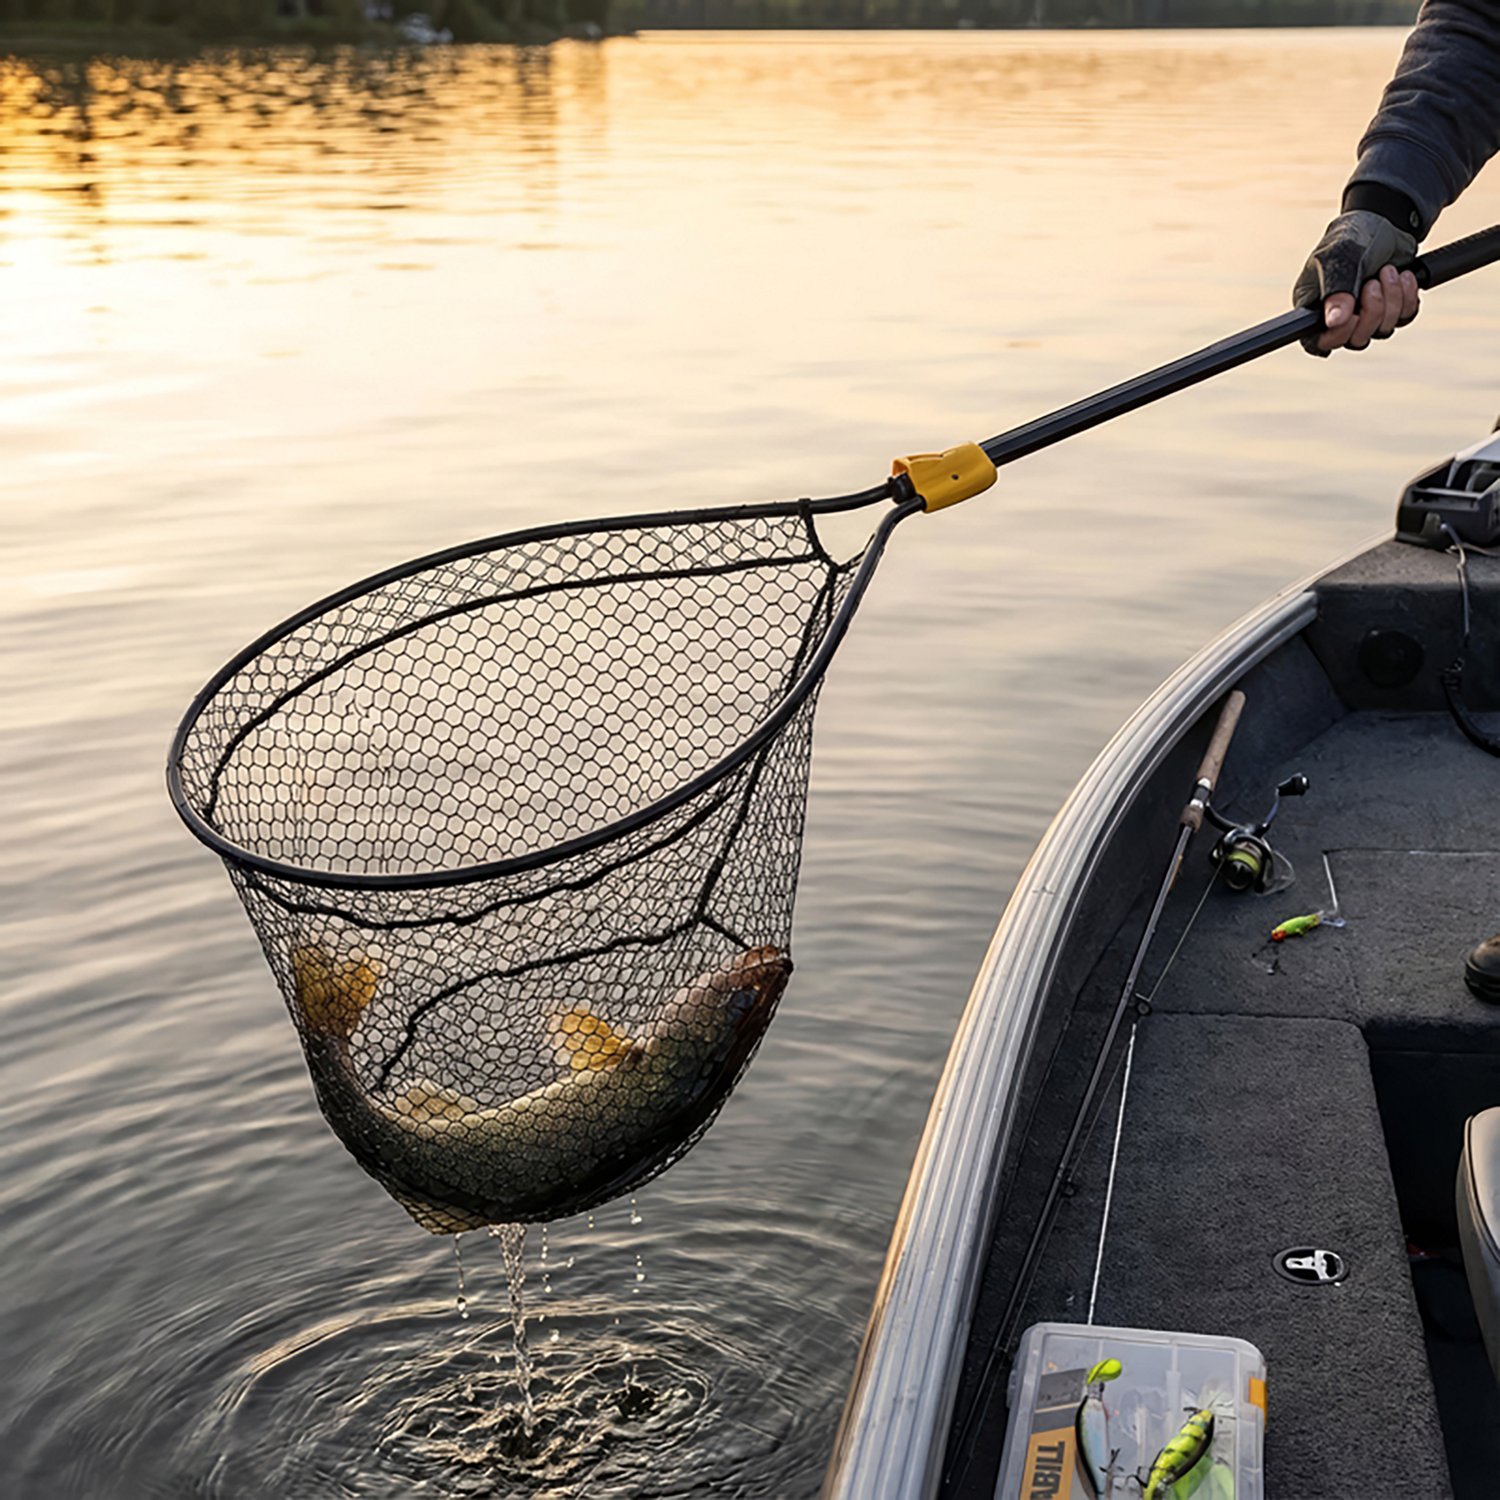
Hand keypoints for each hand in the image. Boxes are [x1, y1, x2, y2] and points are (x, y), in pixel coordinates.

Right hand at [1293, 209, 1419, 355]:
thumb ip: (1336, 291)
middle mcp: (1338, 317)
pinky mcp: (1391, 308)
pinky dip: (1408, 297)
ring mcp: (1366, 315)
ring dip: (1391, 300)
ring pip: (1383, 330)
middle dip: (1372, 312)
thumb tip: (1334, 323)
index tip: (1351, 316)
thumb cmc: (1351, 237)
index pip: (1317, 343)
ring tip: (1387, 271)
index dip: (1336, 337)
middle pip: (1356, 340)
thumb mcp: (1339, 258)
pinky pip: (1404, 317)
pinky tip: (1403, 275)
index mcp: (1314, 307)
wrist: (1384, 220)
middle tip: (1372, 282)